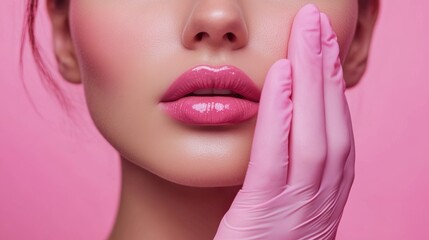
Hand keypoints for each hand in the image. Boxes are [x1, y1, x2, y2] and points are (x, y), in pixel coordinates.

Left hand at [214, 4, 354, 239]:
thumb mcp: (283, 207)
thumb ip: (287, 171)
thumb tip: (283, 128)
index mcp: (325, 194)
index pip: (334, 130)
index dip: (332, 86)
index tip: (324, 47)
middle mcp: (323, 198)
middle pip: (331, 122)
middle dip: (328, 69)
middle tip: (319, 23)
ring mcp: (299, 208)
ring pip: (315, 133)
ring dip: (313, 79)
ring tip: (306, 33)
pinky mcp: (267, 215)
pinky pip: (278, 156)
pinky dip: (282, 113)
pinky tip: (279, 76)